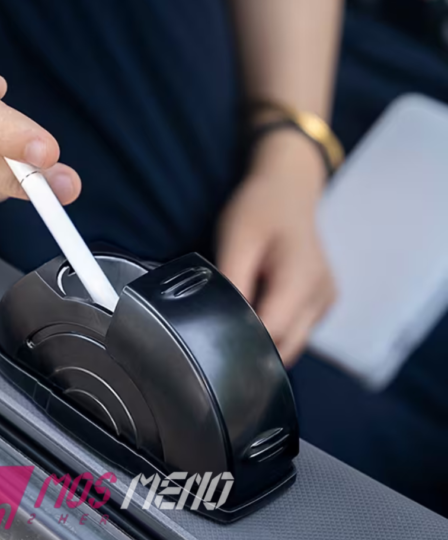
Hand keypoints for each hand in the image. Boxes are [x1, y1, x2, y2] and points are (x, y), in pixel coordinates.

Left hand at [217, 129, 335, 365]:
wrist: (288, 189)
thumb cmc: (258, 210)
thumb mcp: (236, 241)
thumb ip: (232, 284)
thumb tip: (222, 326)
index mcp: (302, 280)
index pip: (272, 332)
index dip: (242, 341)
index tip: (213, 337)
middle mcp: (321, 297)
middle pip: (285, 347)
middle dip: (253, 349)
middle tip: (218, 336)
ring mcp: (326, 302)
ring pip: (292, 344)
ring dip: (265, 341)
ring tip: (236, 319)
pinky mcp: (323, 304)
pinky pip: (297, 331)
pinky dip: (276, 330)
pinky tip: (255, 310)